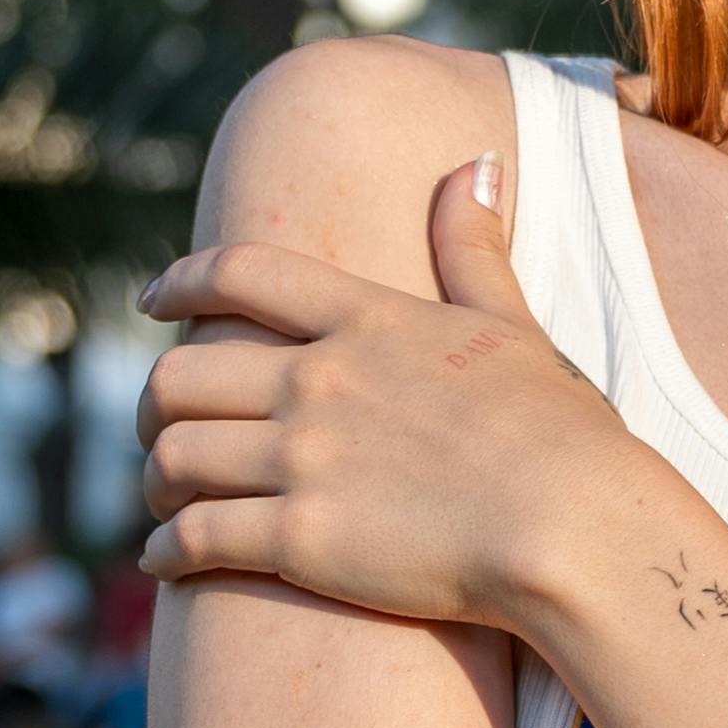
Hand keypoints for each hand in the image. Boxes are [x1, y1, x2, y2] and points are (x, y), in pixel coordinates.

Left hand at [134, 160, 630, 631]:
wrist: (575, 529)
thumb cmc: (562, 433)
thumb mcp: (515, 324)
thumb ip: (475, 247)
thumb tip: (474, 165)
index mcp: (366, 321)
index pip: (243, 274)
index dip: (184, 282)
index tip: (154, 300)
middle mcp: (318, 381)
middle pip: (180, 376)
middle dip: (151, 407)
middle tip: (156, 431)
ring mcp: (303, 461)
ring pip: (173, 459)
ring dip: (155, 482)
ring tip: (163, 504)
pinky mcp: (299, 542)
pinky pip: (193, 538)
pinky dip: (164, 552)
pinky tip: (164, 562)